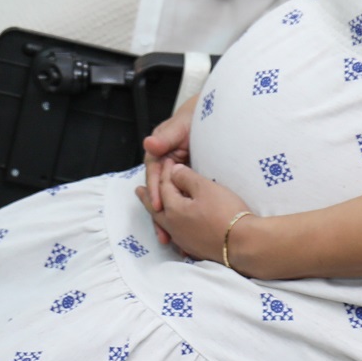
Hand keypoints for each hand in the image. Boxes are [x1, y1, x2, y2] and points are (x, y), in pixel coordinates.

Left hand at [138, 162, 249, 263]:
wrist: (244, 244)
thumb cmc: (225, 212)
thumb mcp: (205, 187)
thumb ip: (185, 177)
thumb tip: (173, 172)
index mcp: (173, 210)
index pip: (165, 186)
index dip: (166, 172)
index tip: (168, 161)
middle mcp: (173, 227)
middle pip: (155, 208)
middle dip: (147, 197)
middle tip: (138, 190)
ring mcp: (183, 240)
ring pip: (163, 223)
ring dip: (156, 212)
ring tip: (154, 208)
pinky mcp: (194, 249)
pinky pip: (175, 234)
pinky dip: (169, 227)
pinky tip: (174, 229)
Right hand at [139, 97, 194, 229]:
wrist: (212, 120)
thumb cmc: (193, 120)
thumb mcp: (180, 127)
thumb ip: (166, 137)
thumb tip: (148, 143)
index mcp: (158, 155)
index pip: (154, 176)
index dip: (155, 191)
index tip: (159, 205)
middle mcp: (164, 169)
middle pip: (158, 195)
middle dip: (159, 216)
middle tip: (163, 234)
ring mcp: (175, 179)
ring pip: (169, 203)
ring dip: (168, 222)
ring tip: (170, 240)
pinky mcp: (187, 186)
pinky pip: (181, 203)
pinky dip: (182, 218)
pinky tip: (185, 235)